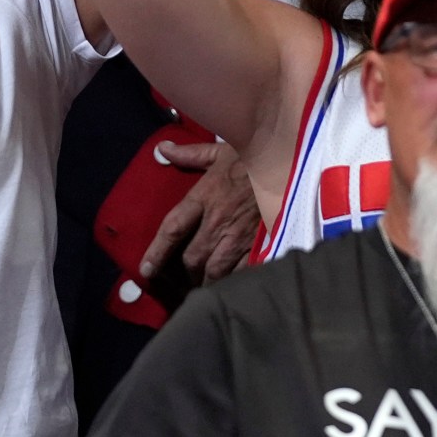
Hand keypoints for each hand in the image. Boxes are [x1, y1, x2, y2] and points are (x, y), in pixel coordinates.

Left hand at [140, 141, 258, 284]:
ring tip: (202, 286)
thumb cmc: (254, 156)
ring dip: (205, 281)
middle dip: (184, 272)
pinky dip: (232, 281)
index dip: (156, 252)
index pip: (172, 228)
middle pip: (192, 257)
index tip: (145, 269)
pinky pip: (241, 271)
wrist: (291, 162)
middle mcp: (218, 220)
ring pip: (214, 270)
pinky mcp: (260, 244)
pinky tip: (229, 286)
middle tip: (181, 278)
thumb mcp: (220, 151)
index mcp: (204, 196)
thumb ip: (189, 154)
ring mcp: (240, 235)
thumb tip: (162, 149)